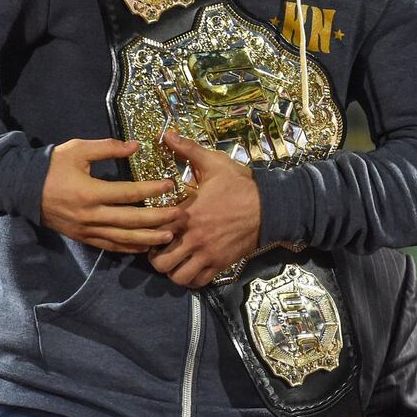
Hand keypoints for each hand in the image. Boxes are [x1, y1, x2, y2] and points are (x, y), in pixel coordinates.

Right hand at [41, 138, 178, 251]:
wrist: (23, 189)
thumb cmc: (52, 165)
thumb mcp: (78, 149)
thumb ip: (108, 148)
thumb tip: (136, 147)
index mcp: (90, 192)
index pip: (128, 193)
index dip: (151, 190)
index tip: (170, 185)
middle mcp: (90, 215)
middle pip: (130, 221)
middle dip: (158, 219)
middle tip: (180, 215)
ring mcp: (87, 230)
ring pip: (123, 238)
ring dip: (148, 238)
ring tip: (170, 235)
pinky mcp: (83, 237)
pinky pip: (110, 246)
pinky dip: (129, 247)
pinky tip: (145, 246)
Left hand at [148, 132, 260, 287]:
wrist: (269, 206)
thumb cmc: (240, 185)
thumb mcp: (214, 163)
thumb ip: (188, 149)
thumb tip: (167, 134)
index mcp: (187, 214)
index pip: (154, 231)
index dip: (147, 230)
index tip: (150, 224)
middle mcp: (194, 238)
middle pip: (161, 263)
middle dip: (155, 257)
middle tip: (158, 247)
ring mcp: (207, 254)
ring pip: (178, 277)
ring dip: (172, 271)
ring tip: (173, 259)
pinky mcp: (220, 264)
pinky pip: (198, 282)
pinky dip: (191, 278)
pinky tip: (190, 266)